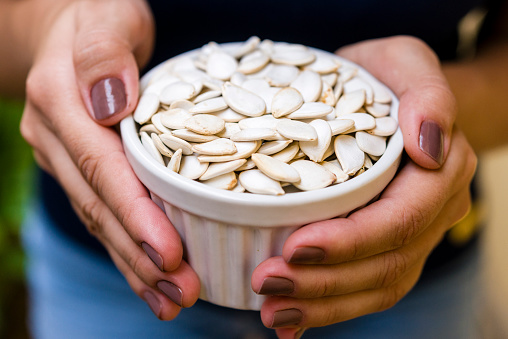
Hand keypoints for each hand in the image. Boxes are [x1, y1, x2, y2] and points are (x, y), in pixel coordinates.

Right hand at [19, 0, 199, 318]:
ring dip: (134, 266)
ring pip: (99, 221)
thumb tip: (112, 101)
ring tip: (171, 301)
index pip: (102, 169)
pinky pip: (103, 214)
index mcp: (62, 102)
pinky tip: (151, 279)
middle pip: (100, 207)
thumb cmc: (98, 15)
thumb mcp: (106, 17)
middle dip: (139, 255)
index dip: (135, 214)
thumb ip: (104, 55)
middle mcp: (56, 137)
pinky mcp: (80, 168)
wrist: (69, 27)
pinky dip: (127, 249)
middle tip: (182, 292)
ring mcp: (64, 157)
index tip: (169, 253)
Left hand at [251, 36, 476, 337]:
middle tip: (267, 283)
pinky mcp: (387, 248)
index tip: (295, 246)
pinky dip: (327, 309)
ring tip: (273, 311)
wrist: (388, 99)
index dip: (349, 241)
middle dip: (324, 281)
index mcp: (440, 172)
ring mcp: (412, 236)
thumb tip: (428, 146)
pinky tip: (291, 320)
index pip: (399, 220)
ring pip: (375, 287)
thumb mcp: (404, 62)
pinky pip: (365, 289)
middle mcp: (432, 212)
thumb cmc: (387, 77)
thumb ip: (426, 95)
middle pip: (385, 264)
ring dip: (322, 305)